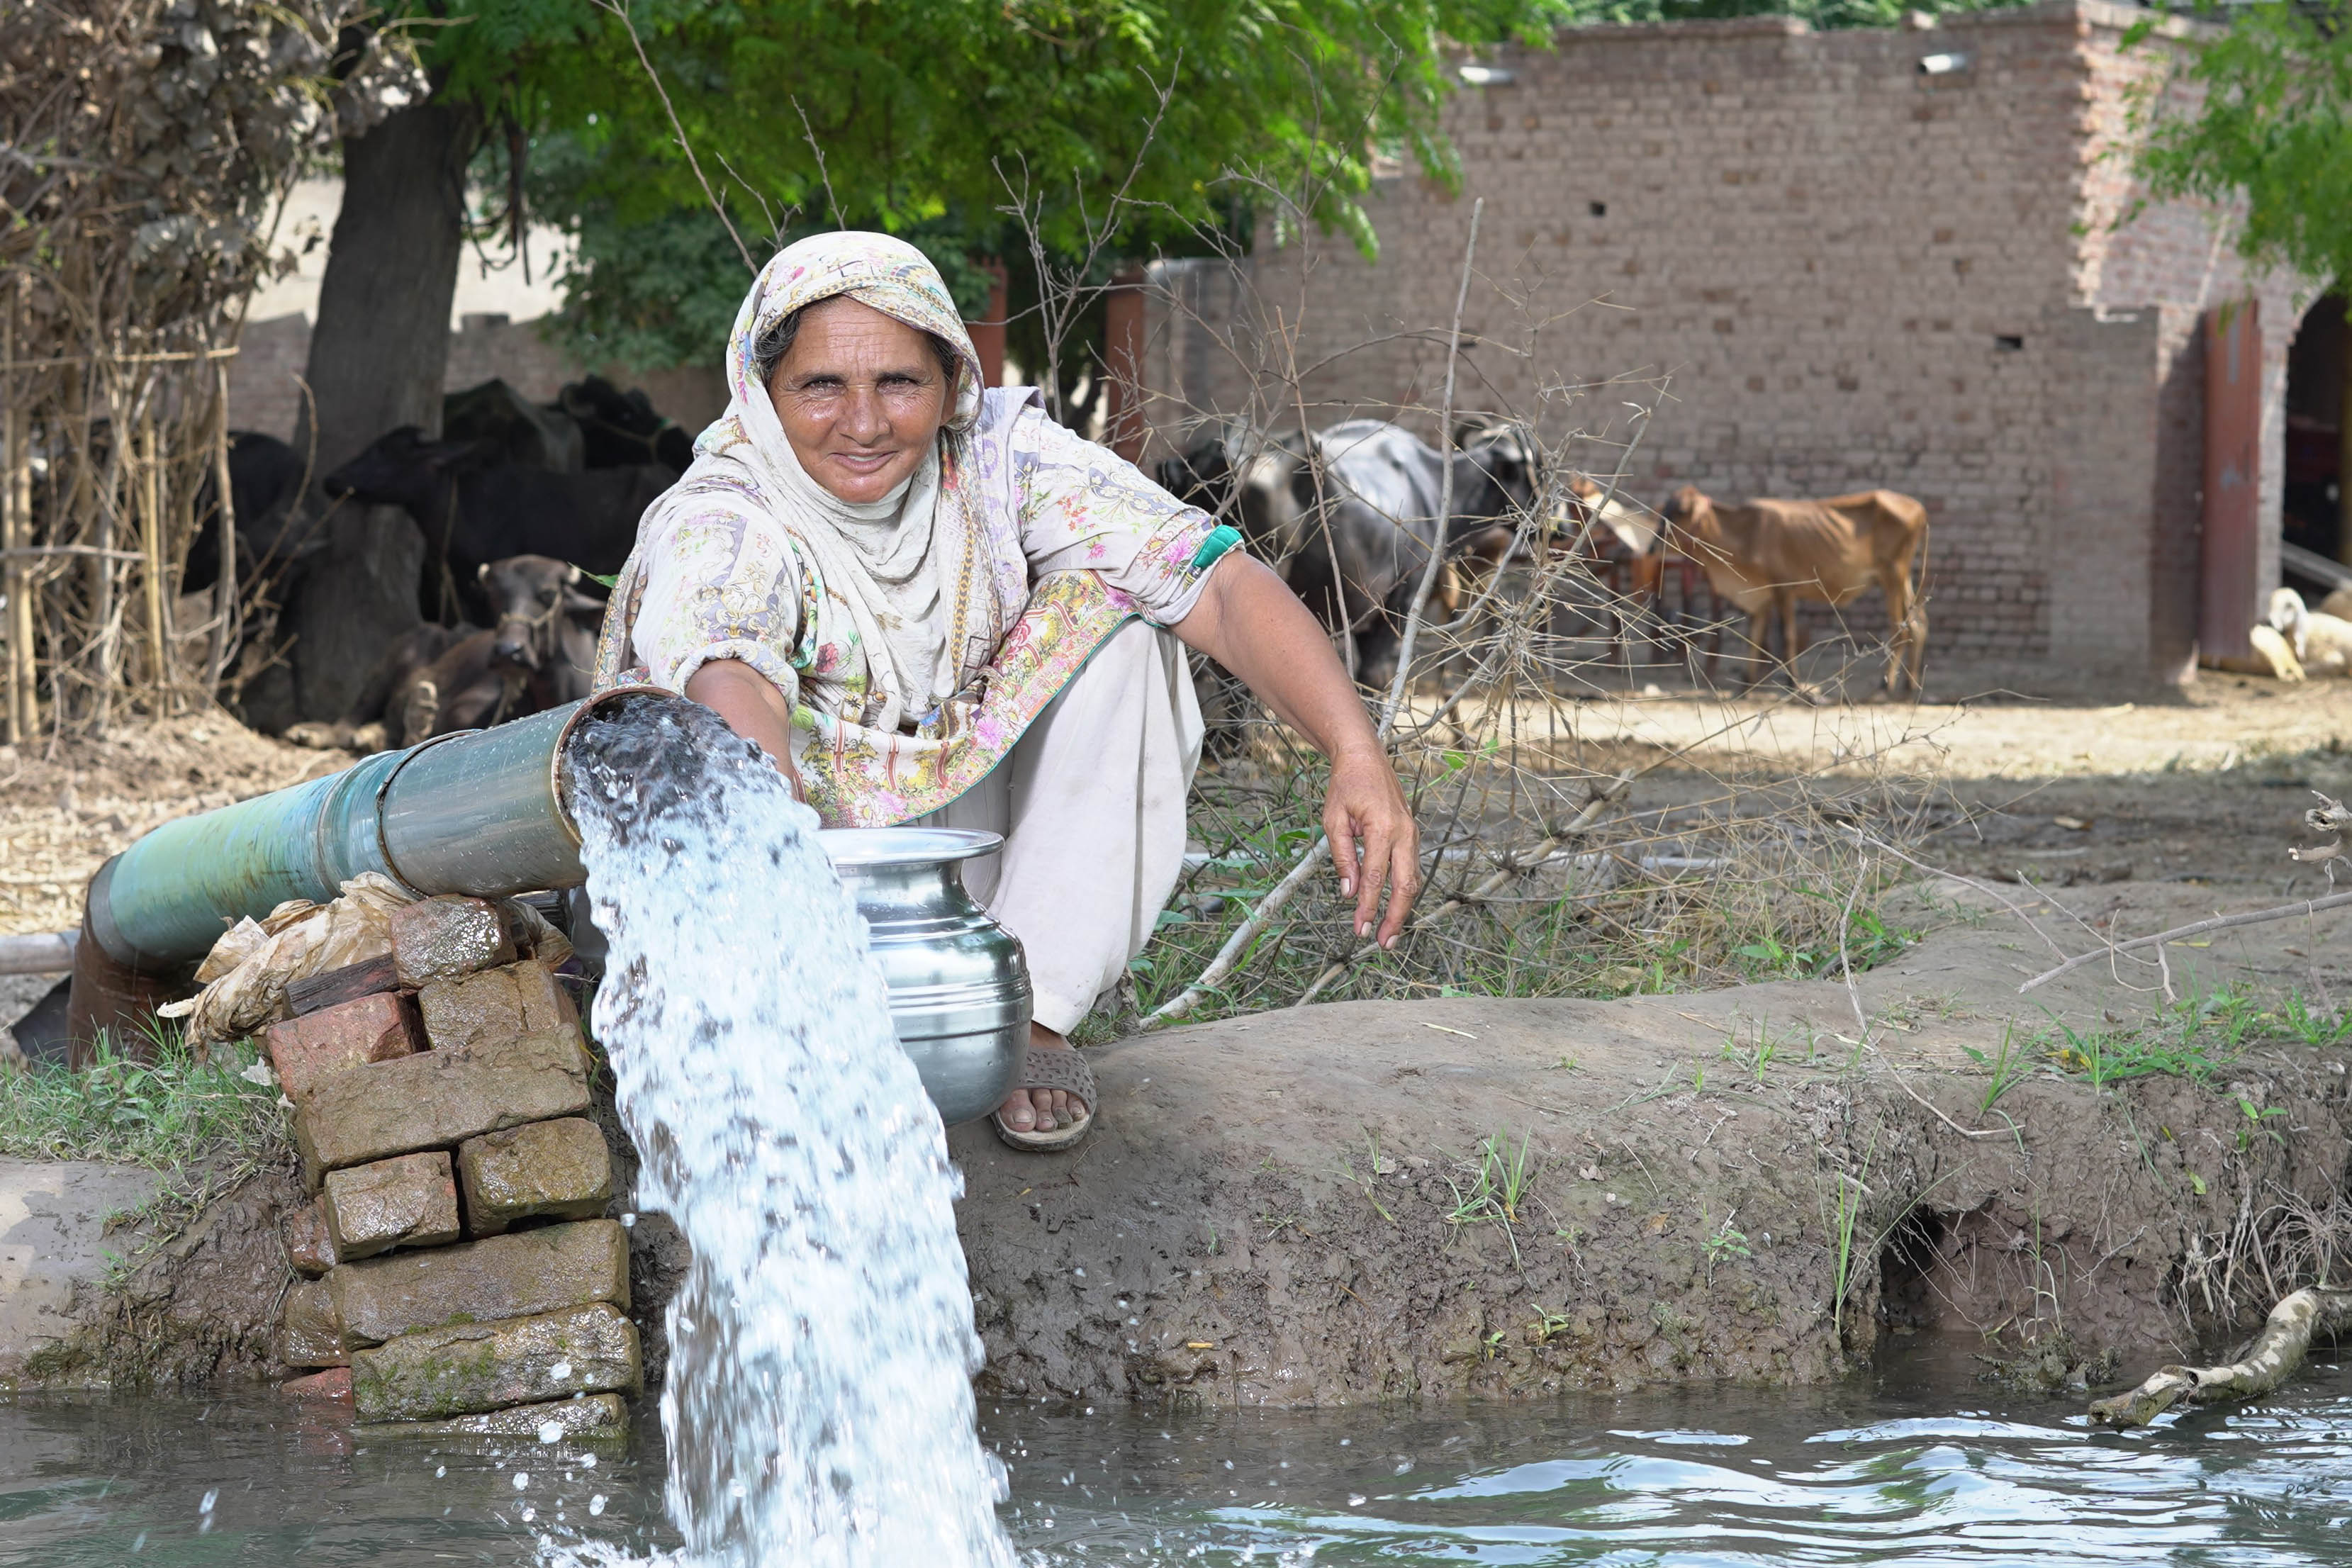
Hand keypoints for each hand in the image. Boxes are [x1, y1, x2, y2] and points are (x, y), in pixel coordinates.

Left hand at [1325, 742, 1419, 946]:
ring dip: (1403, 908)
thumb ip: (1343, 856)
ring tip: (1389, 933)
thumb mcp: (1333, 819)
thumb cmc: (1346, 784)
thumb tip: (1349, 891)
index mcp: (1383, 828)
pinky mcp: (1411, 835)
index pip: (1375, 877)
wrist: (1366, 757)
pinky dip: (1405, 891)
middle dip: (1395, 917)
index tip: (1359, 928)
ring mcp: (1412, 833)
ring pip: (1413, 879)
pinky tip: (1394, 907)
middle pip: (1406, 885)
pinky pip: (1411, 868)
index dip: (1368, 906)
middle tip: (1383, 942)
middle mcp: (1404, 832)